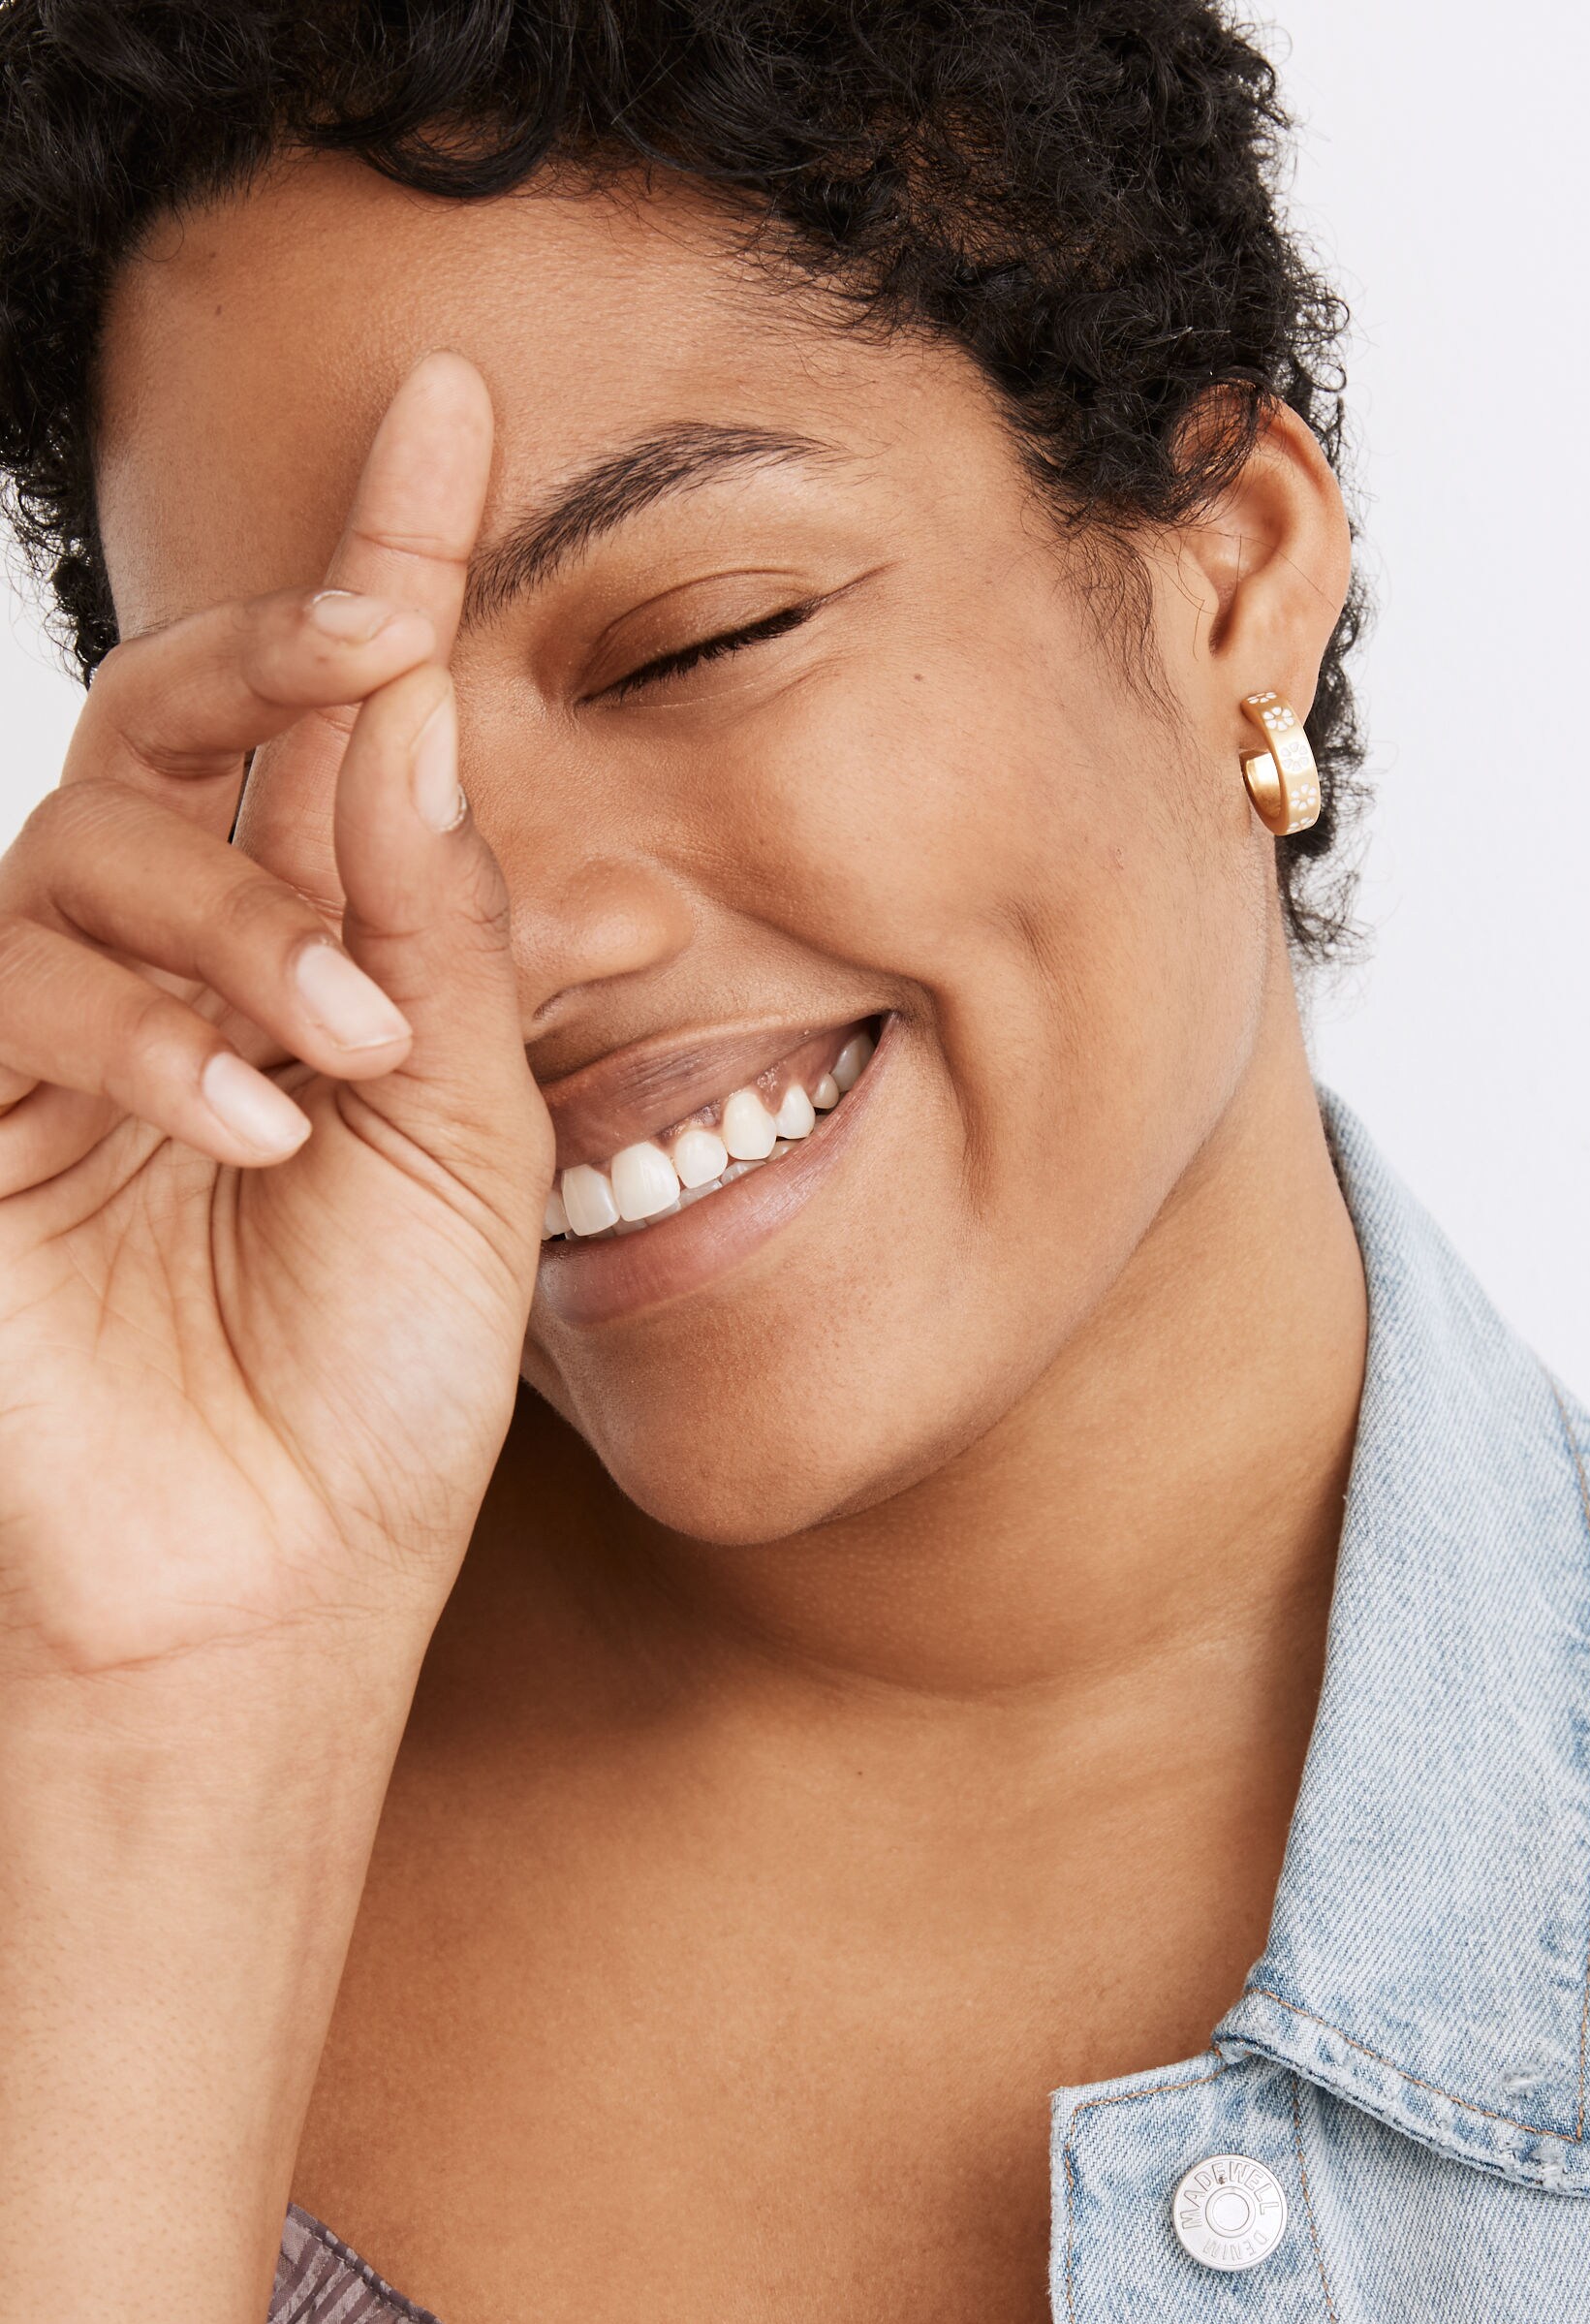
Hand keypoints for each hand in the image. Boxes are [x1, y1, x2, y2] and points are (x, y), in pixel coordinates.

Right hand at [0, 352, 550, 1690]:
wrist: (281, 1576)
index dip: (384, 556)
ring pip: (92, 843)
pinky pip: (8, 989)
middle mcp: (165, 963)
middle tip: (385, 631)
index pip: (329, 727)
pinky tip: (251, 1125)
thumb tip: (418, 713)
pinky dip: (145, 1038)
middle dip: (273, 646)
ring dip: (243, 919)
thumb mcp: (467, 1133)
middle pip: (173, 716)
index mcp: (306, 956)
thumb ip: (439, 936)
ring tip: (350, 1057)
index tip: (459, 404)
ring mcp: (39, 1030)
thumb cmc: (377, 1371)